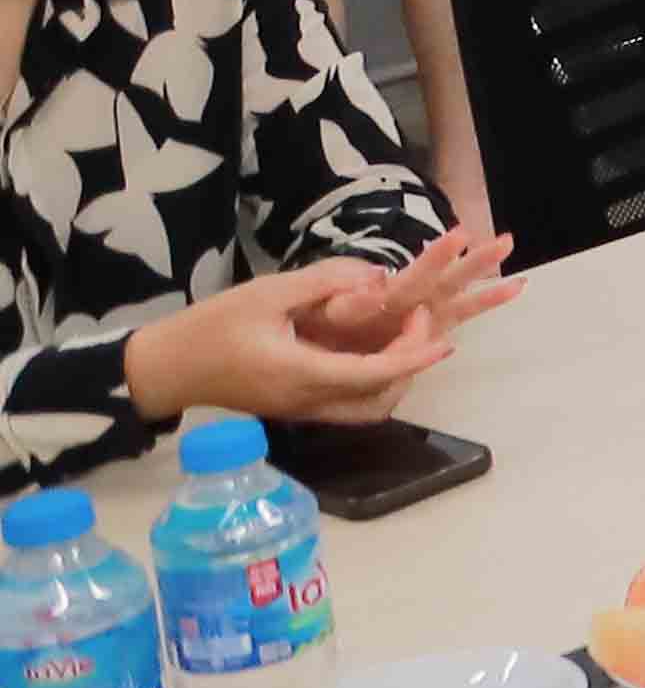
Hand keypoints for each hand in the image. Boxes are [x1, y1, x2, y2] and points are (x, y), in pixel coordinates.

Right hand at [128, 242, 510, 426]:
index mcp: (302, 375)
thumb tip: (380, 278)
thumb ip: (325, 283)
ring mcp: (300, 410)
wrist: (162, 370)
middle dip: (410, 368)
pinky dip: (372, 381)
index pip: (375, 375)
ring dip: (393, 378)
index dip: (415, 356)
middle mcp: (307, 401)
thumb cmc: (209, 328)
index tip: (440, 332)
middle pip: (378, 401)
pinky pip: (346, 403)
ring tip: (402, 336)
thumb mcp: (267, 293)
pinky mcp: (293, 408)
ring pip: (365, 408)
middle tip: (417, 325)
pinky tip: (372, 348)